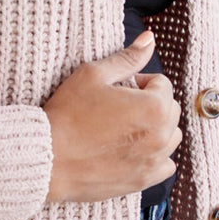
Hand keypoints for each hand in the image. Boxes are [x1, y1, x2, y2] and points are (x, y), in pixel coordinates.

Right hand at [40, 30, 182, 203]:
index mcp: (154, 107)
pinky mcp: (143, 180)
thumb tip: (149, 39)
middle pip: (170, 109)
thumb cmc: (67, 115)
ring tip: (124, 128)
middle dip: (150, 103)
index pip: (161, 84)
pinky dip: (155, 155)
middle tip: (118, 107)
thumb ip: (128, 57)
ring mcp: (153, 161)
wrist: (47, 158)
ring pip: (170, 136)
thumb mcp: (94, 75)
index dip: (139, 82)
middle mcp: (161, 136)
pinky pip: (165, 164)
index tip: (117, 90)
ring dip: (155, 128)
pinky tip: (131, 150)